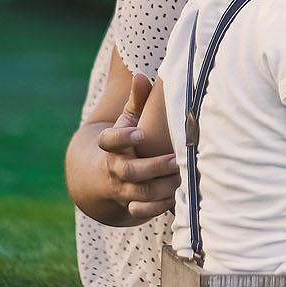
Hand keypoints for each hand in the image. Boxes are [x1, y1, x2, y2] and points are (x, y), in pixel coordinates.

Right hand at [94, 75, 178, 220]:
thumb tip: (141, 75)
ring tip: (183, 177)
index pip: (109, 142)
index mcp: (111, 147)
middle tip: (175, 160)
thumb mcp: (127, 121)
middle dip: (153, 167)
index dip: (122, 138)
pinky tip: (177, 197)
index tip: (139, 133)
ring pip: (140, 193)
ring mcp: (123, 189)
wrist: (103, 178)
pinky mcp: (132, 205)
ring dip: (163, 187)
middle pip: (129, 171)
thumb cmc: (126, 142)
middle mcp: (115, 169)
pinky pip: (142, 211)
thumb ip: (136, 100)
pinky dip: (159, 207)